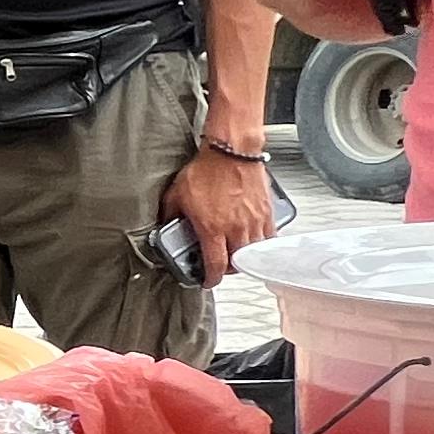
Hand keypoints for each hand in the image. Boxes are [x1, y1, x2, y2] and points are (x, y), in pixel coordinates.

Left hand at [161, 147, 278, 287]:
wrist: (231, 152)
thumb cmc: (207, 170)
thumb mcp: (177, 195)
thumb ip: (170, 214)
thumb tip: (165, 224)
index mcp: (213, 229)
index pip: (216, 265)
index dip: (211, 278)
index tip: (208, 281)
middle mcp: (236, 229)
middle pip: (237, 263)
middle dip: (228, 269)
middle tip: (221, 266)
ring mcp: (254, 221)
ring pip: (254, 252)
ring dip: (244, 257)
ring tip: (235, 253)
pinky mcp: (267, 212)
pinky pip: (268, 236)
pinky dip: (260, 242)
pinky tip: (253, 239)